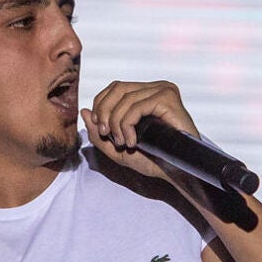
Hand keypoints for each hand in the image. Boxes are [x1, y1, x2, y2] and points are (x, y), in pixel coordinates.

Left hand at [82, 80, 198, 180]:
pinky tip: (134, 142)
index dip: (101, 105)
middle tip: (107, 135)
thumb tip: (84, 111)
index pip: (114, 88)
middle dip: (105, 113)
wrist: (177, 173)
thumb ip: (98, 133)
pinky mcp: (168, 99)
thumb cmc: (154, 161)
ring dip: (117, 124)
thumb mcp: (117, 149)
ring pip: (125, 98)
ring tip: (125, 143)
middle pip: (117, 88)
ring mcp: (164, 91)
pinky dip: (128, 125)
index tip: (101, 130)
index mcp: (146, 94)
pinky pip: (137, 106)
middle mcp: (156, 88)